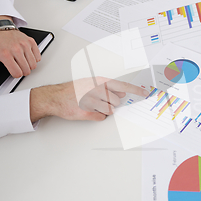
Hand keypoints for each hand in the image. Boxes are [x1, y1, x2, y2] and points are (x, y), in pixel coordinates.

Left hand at [0, 16, 40, 83]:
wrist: (1, 30)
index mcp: (5, 54)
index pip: (17, 73)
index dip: (16, 75)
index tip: (14, 71)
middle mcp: (16, 49)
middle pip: (27, 70)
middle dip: (23, 71)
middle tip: (18, 67)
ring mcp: (24, 45)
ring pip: (33, 65)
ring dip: (29, 66)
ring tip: (23, 62)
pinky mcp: (31, 41)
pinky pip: (38, 57)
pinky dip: (34, 59)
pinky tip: (27, 56)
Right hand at [29, 77, 148, 122]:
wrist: (56, 97)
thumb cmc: (74, 90)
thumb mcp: (92, 83)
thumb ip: (108, 87)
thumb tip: (123, 93)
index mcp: (99, 81)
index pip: (123, 86)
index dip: (136, 90)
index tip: (145, 93)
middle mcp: (96, 90)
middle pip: (116, 102)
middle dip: (111, 104)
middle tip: (100, 102)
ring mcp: (92, 102)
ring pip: (110, 111)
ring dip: (104, 111)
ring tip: (92, 106)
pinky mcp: (86, 113)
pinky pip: (100, 118)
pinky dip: (96, 116)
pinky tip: (88, 111)